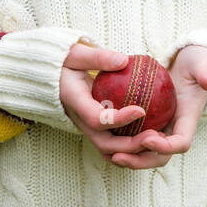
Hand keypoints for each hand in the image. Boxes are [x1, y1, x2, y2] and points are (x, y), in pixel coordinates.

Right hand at [59, 42, 154, 161]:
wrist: (50, 76)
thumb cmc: (64, 62)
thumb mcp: (76, 54)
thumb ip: (97, 57)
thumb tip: (124, 61)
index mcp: (75, 102)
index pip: (96, 119)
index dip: (119, 119)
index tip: (140, 110)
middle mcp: (81, 120)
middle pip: (105, 144)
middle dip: (131, 145)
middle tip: (155, 136)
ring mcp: (87, 127)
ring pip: (109, 150)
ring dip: (132, 151)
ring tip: (156, 141)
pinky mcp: (95, 129)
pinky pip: (113, 145)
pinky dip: (130, 148)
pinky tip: (151, 136)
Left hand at [105, 44, 206, 168]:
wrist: (189, 61)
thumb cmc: (197, 61)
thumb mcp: (204, 62)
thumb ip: (206, 72)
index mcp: (188, 119)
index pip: (180, 143)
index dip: (165, 147)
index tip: (146, 138)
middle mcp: (175, 129)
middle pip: (160, 156)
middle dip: (141, 160)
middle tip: (118, 155)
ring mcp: (162, 128)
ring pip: (146, 153)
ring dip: (129, 157)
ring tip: (108, 154)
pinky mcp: (150, 123)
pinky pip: (135, 138)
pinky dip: (122, 144)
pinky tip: (102, 137)